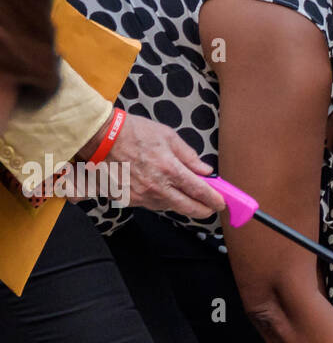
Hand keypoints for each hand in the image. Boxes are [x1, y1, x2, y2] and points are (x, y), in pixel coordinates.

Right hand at [109, 114, 225, 216]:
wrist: (101, 138)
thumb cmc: (134, 132)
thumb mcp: (167, 136)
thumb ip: (189, 156)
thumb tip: (205, 170)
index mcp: (169, 169)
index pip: (199, 191)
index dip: (214, 199)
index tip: (221, 203)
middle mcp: (157, 187)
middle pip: (188, 208)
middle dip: (203, 210)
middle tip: (210, 208)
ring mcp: (143, 196)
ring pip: (170, 207)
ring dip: (181, 204)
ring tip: (186, 195)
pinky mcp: (130, 200)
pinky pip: (153, 205)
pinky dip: (162, 200)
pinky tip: (163, 191)